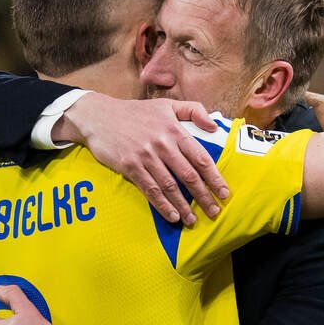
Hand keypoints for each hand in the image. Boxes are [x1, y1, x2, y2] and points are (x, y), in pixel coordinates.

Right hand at [54, 94, 229, 224]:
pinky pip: (150, 190)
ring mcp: (146, 156)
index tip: (224, 192)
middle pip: (188, 175)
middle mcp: (162, 144)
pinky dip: (163, 205)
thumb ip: (194, 110)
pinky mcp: (130, 167)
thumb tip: (214, 126)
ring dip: (184, 206)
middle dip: (204, 196)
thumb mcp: (166, 104)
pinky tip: (172, 216)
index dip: (214, 177)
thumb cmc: (135, 112)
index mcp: (174, 130)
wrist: (99, 116)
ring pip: (170, 186)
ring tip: (193, 220)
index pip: (200, 157)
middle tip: (215, 212)